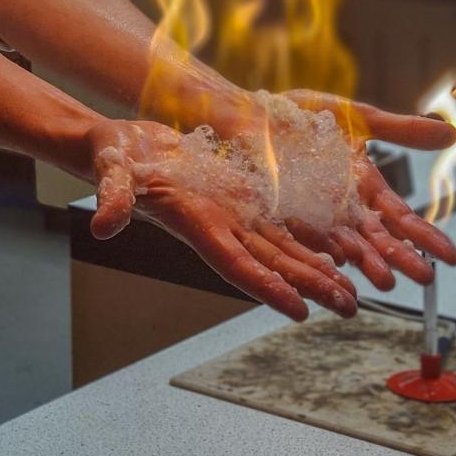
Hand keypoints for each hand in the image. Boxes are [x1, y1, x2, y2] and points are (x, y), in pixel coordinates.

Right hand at [85, 119, 356, 320]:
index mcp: (195, 224)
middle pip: (272, 264)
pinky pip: (281, 223)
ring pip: (283, 249)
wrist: (121, 146)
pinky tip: (337, 251)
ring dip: (318, 271)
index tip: (299, 310)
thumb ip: (113, 198)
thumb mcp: (112, 173)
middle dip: (311, 287)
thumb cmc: (114, 159)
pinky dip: (309, 239)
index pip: (237, 263)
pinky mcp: (240, 196)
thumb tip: (103, 225)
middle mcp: (220, 227)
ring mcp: (232, 214)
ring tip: (352, 292)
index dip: (268, 287)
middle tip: (349, 309)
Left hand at [276, 90, 455, 292]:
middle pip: (380, 238)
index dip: (427, 237)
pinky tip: (338, 265)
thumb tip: (454, 133)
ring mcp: (316, 215)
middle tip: (425, 278)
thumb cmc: (304, 115)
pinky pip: (306, 236)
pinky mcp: (285, 216)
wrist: (252, 113)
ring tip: (384, 281)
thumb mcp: (359, 118)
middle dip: (403, 257)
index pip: (402, 218)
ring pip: (348, 245)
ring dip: (367, 264)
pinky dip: (323, 251)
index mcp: (365, 187)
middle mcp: (345, 208)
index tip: (453, 257)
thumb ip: (401, 130)